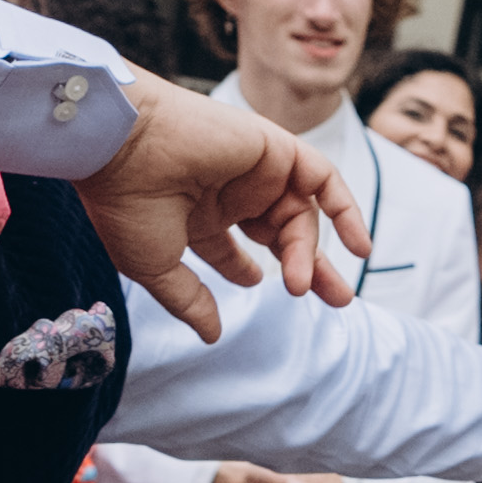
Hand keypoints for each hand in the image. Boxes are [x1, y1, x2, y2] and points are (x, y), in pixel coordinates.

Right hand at [80, 75, 365, 338]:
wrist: (123, 146)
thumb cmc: (128, 203)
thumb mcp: (158, 266)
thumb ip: (190, 301)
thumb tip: (212, 336)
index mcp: (197, 214)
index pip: (232, 248)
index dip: (247, 270)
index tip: (259, 286)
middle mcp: (227, 190)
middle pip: (281, 232)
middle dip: (308, 268)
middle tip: (337, 301)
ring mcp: (253, 169)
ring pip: (300, 213)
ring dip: (309, 252)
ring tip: (306, 285)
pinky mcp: (274, 148)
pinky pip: (322, 177)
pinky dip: (344, 208)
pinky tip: (359, 246)